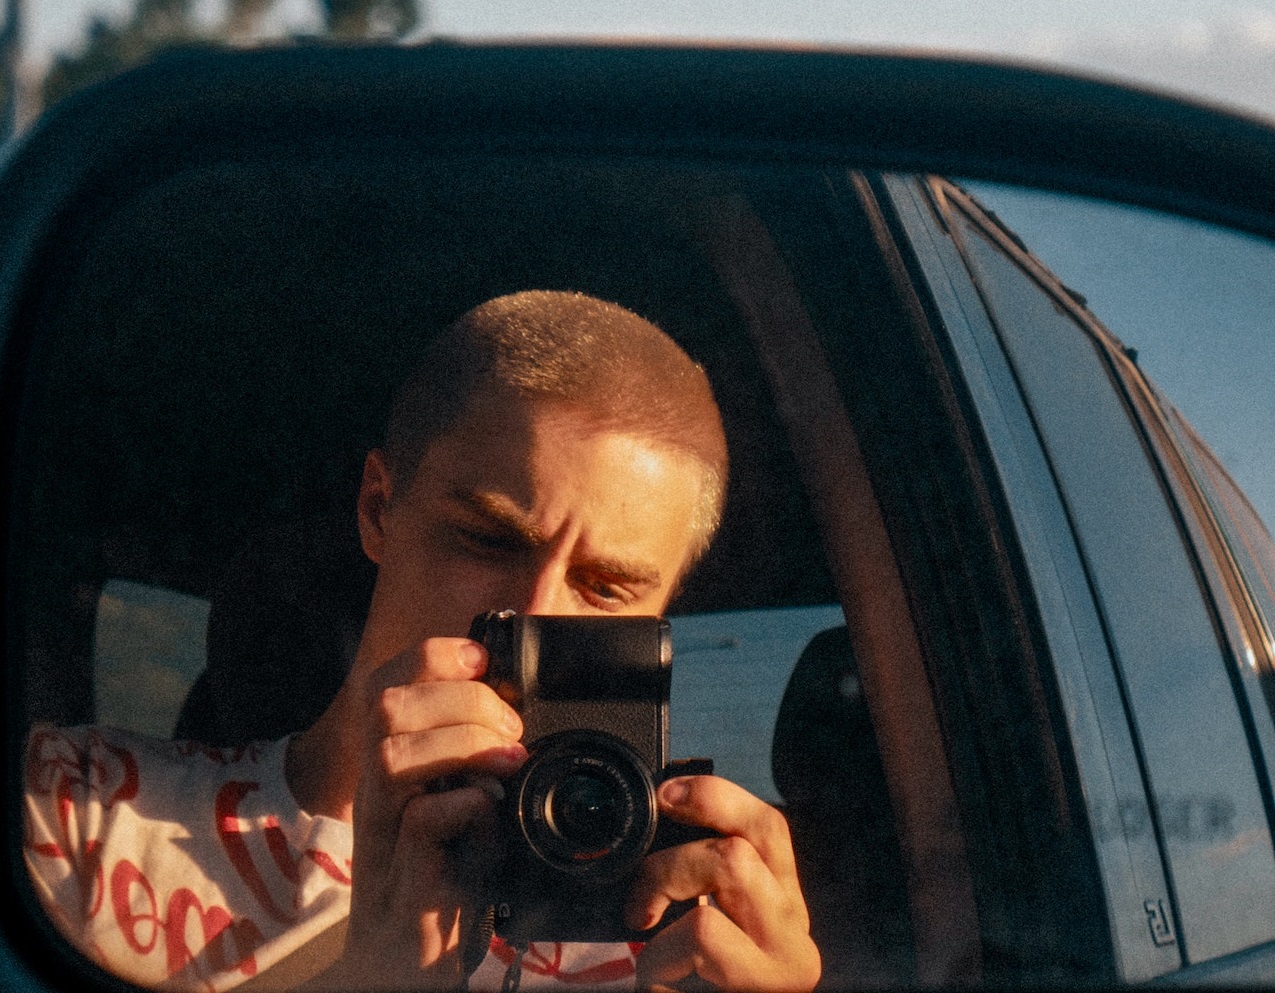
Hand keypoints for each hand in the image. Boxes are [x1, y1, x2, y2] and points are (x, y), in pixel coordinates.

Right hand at [308, 638, 526, 990]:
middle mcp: (377, 794)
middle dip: (460, 700)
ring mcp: (385, 837)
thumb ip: (476, 759)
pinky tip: (490, 813)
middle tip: (509, 731)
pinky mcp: (406, 882)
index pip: (388, 683)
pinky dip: (465, 806)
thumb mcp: (463, 804)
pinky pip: (420, 822)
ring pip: (392, 754)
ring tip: (507, 762)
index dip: (433, 656)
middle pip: (386, 706)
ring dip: (461, 743)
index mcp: (390, 767)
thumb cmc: (445, 879)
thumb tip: (518, 714)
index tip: (482, 659)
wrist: (409, 968)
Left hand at [625, 776, 820, 992]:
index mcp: (781, 904)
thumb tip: (662, 825)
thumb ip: (702, 885)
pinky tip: (660, 979)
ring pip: (729, 866)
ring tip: (647, 929)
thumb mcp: (705, 929)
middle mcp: (795, 929)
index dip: (717, 797)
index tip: (667, 795)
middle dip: (677, 854)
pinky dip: (661, 951)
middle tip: (642, 894)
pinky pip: (702, 932)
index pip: (768, 826)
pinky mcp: (763, 986)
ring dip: (666, 887)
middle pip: (744, 842)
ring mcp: (784, 961)